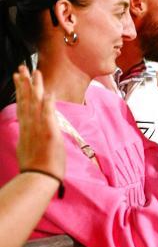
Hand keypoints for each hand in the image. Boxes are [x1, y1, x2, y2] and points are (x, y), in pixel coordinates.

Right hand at [14, 66, 63, 180]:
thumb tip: (29, 135)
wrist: (37, 178)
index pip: (22, 105)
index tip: (19, 79)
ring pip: (36, 103)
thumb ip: (29, 139)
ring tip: (34, 72)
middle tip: (22, 68)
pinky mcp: (49, 133)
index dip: (21, 92)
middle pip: (26, 100)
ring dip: (36, 88)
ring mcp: (38, 129)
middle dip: (24, 83)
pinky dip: (48, 104)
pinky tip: (48, 92)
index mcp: (25, 129)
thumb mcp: (28, 150)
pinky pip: (48, 115)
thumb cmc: (36, 168)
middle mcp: (29, 126)